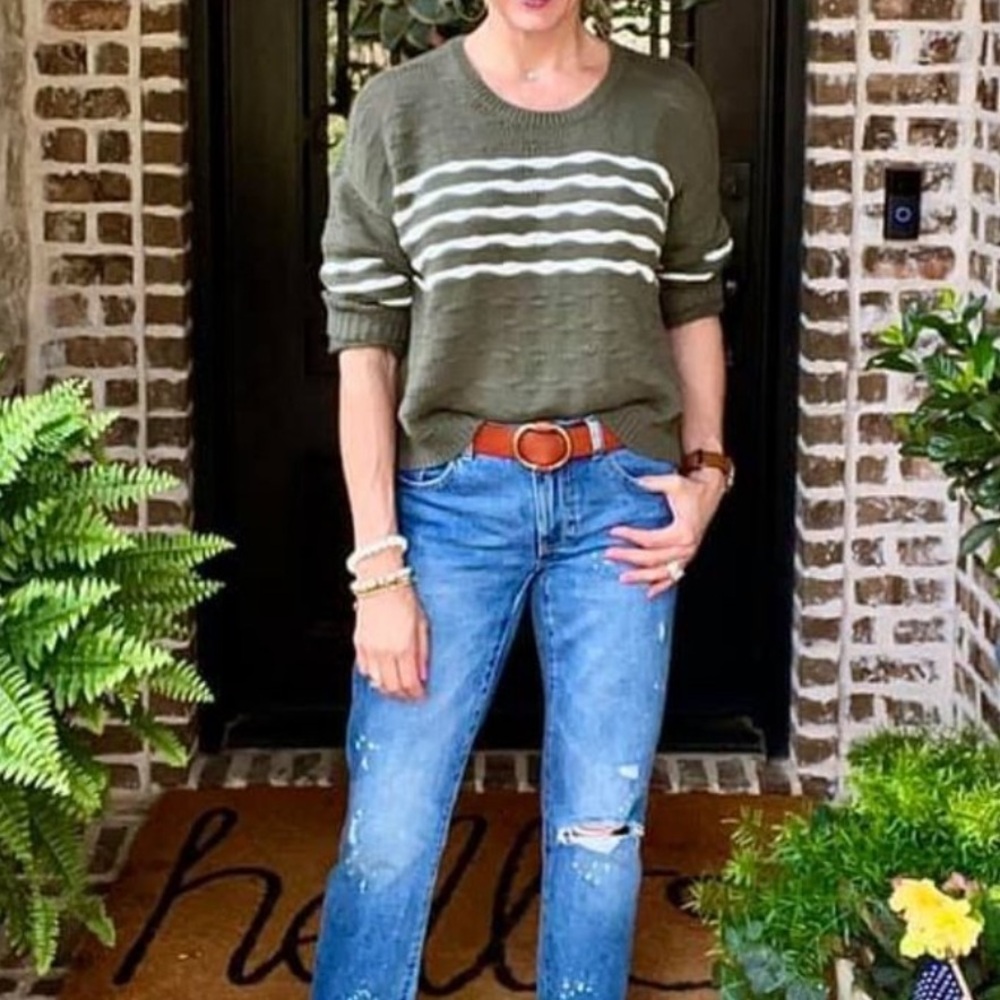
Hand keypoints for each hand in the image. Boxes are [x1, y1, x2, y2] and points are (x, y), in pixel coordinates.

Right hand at [354, 582, 429, 699]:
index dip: (417, 694)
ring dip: (388, 689)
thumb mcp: (423, 626)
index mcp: (404, 648)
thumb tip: (423, 676)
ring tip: (397, 688)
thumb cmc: (405, 600)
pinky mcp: (359, 645)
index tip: (422, 695)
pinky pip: (365, 670)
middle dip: (403, 696)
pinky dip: (374, 676)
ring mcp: (370, 650)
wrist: (382, 584)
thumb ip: (423, 653)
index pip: (410, 683)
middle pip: (393, 687)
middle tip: (411, 696)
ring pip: (377, 682)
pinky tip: (383, 674)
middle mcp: (385, 652)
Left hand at [605, 468, 726, 598]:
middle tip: (609, 554)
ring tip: (623, 578)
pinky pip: (675, 577)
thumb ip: (652, 483)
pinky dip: (662, 587)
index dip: (630, 536)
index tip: (613, 531)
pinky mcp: (688, 557)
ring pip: (662, 573)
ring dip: (641, 577)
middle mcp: (686, 547)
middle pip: (652, 559)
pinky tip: (648, 594)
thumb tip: (632, 483)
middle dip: (629, 558)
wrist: (711, 491)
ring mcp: (688, 555)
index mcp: (683, 532)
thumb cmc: (693, 489)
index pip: (650, 539)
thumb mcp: (673, 483)